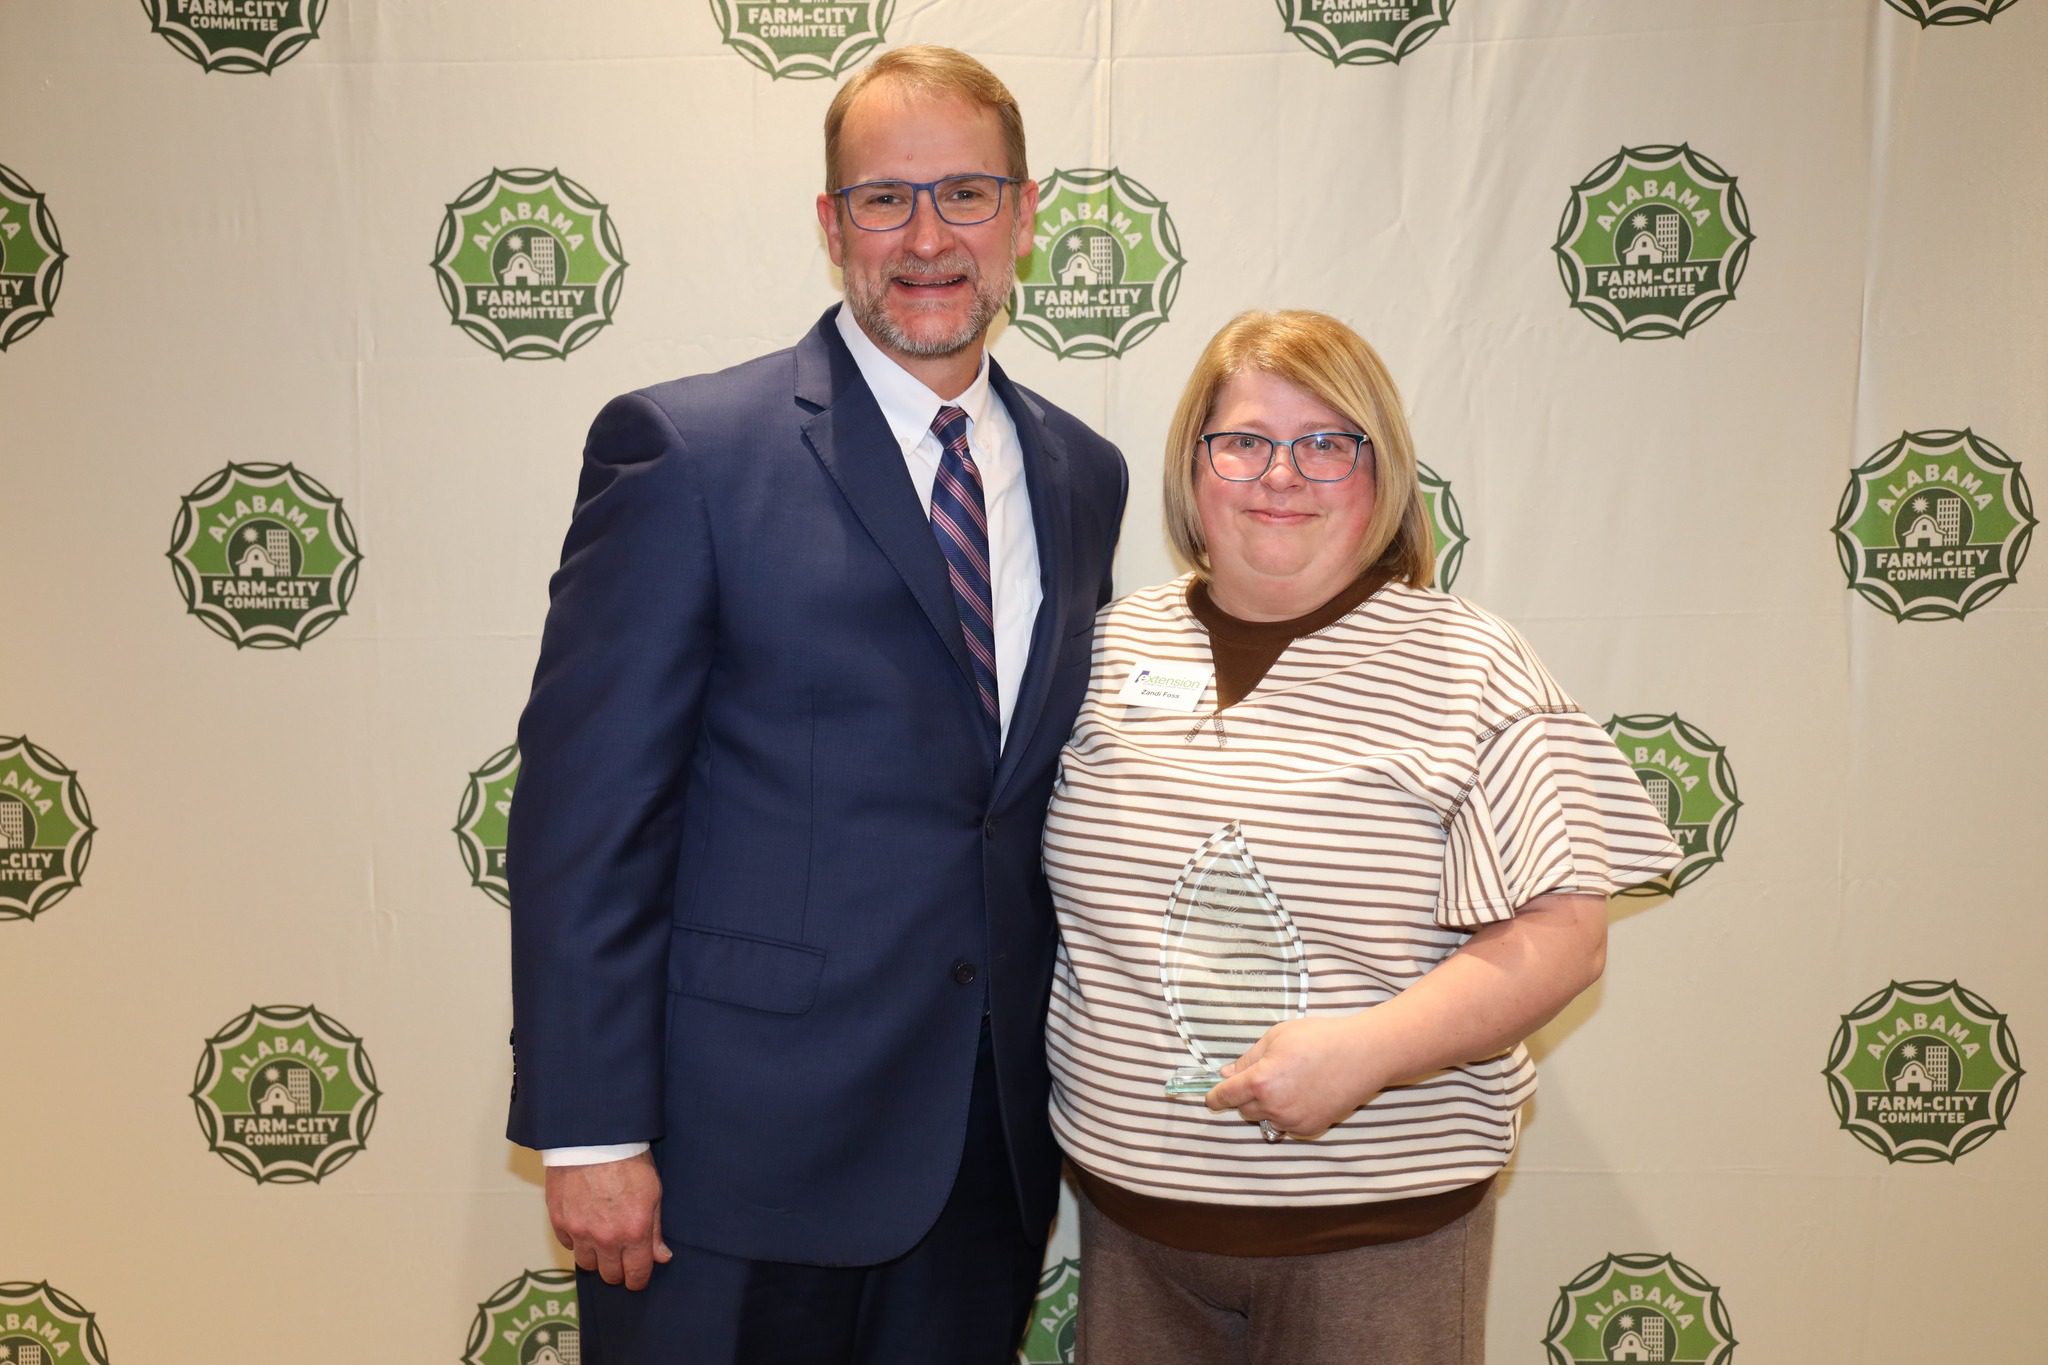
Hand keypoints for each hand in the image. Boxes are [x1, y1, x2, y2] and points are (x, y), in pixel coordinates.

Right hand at [545, 1152, 671, 1289]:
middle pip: (610, 1275)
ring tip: (602, 1242)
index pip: (636, 1274)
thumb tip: (662, 1257)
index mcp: (634, 1231)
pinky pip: (569, 1244)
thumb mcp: (653, 1193)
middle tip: (621, 1258)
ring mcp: (580, 1232)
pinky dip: (577, 1240)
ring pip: (587, 1264)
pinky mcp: (560, 1221)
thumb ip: (656, 1230)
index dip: (638, 1280)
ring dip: (596, 1257)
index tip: (637, 1278)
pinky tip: (585, 1225)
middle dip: (618, 1270)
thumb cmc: (629, 1160)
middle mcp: (606, 1238)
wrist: (594, 1138)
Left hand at [1204, 1015, 1382, 1139]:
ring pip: (1265, 1118)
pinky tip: (1303, 1093)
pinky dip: (1286, 1113)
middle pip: (1244, 1110)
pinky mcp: (1311, 1128)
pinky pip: (1287, 1124)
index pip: (1225, 1096)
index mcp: (1260, 1082)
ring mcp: (1293, 1121)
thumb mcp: (1277, 1037)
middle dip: (1244, 1096)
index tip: (1211, 1096)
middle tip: (1262, 1075)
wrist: (1363, 1054)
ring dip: (1266, 1105)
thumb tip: (1226, 1074)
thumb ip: (1248, 1059)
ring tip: (1287, 1081)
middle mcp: (1274, 1107)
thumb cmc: (1320, 1038)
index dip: (1215, 1096)